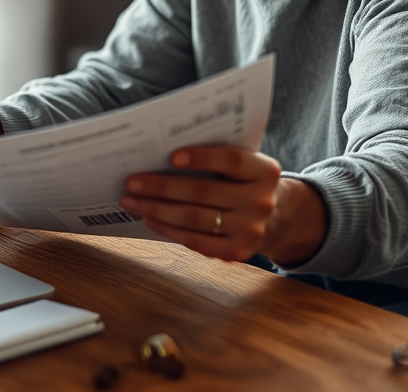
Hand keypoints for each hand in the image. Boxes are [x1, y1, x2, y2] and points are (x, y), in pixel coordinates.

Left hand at [120, 145, 325, 264]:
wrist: (276, 219)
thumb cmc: (244, 182)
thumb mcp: (244, 165)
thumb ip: (216, 158)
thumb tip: (160, 154)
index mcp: (265, 171)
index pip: (231, 160)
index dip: (202, 158)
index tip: (171, 156)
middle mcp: (261, 201)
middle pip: (204, 192)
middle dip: (162, 186)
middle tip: (132, 182)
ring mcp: (251, 230)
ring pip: (195, 218)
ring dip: (157, 209)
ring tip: (131, 201)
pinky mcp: (237, 252)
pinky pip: (196, 240)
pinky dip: (168, 229)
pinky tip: (149, 219)